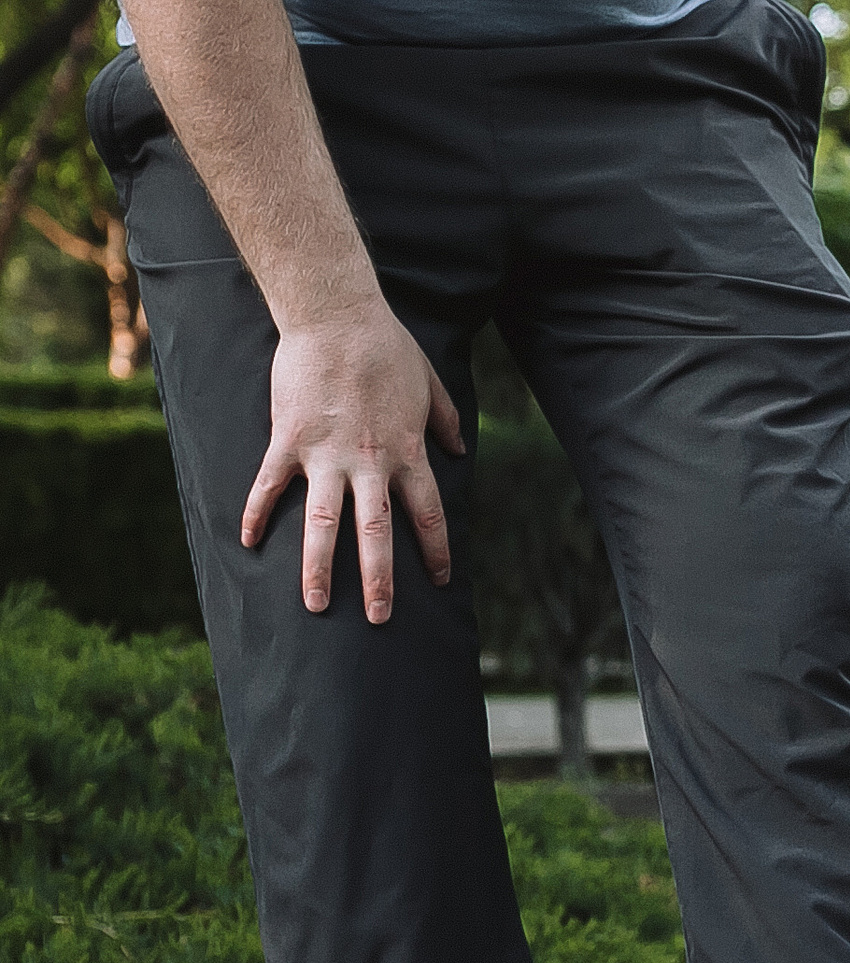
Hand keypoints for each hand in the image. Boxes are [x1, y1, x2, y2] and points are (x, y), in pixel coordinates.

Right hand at [242, 304, 464, 622]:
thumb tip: (461, 450)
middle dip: (378, 581)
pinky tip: (246, 542)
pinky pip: (269, 484)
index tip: (439, 581)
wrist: (336, 315)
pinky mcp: (287, 439)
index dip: (435, 550)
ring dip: (318, 567)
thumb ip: (447, 421)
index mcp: (406, 453)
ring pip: (323, 523)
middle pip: (376, 533)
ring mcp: (325, 454)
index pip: (427, 514)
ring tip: (315, 605)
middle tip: (378, 618)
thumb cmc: (387, 347)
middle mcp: (369, 463)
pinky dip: (256, 513)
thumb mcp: (430, 384)